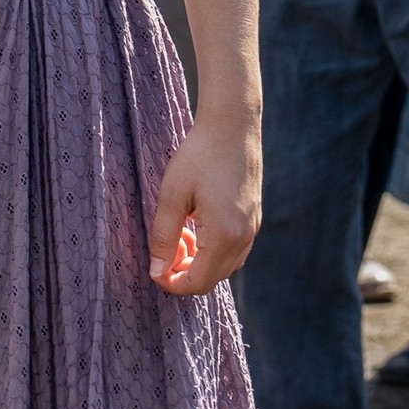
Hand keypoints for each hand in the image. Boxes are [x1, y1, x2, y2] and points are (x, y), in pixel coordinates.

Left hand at [149, 112, 260, 296]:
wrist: (232, 125)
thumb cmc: (199, 155)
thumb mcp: (172, 195)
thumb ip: (163, 237)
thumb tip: (156, 271)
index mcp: (225, 235)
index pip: (198, 282)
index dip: (172, 283)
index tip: (154, 269)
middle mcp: (244, 237)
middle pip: (212, 279)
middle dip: (184, 272)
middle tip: (165, 245)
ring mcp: (253, 228)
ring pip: (224, 266)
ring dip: (199, 261)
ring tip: (180, 232)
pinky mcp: (254, 218)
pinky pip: (233, 250)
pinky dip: (213, 249)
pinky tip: (196, 225)